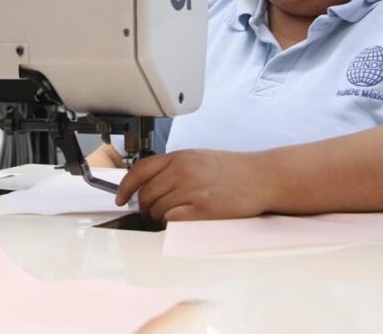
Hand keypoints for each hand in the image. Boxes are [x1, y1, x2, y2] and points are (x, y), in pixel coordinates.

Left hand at [114, 150, 273, 222]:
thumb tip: (149, 183)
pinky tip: (183, 220)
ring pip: (157, 210)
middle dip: (145, 208)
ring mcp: (191, 190)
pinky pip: (172, 220)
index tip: (120, 198)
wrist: (261, 177)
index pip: (139, 170)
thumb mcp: (198, 158)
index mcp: (179, 157)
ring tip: (175, 216)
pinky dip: (172, 224)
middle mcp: (182, 172)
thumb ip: (174, 167)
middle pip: (146, 194)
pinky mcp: (202, 210)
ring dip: (159, 218)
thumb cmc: (233, 170)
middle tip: (152, 213)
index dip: (125, 187)